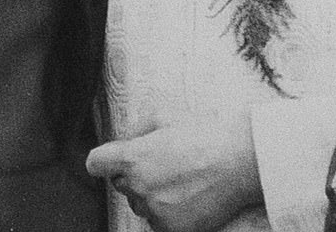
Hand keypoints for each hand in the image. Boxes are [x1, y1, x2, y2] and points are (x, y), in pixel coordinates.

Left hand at [86, 116, 262, 231]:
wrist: (239, 161)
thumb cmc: (204, 133)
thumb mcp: (164, 116)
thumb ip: (137, 130)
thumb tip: (126, 141)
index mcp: (132, 158)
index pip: (96, 163)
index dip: (103, 160)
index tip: (110, 160)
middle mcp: (139, 187)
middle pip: (121, 184)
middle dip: (135, 174)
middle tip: (163, 162)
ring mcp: (155, 211)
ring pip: (141, 204)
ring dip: (151, 194)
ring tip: (179, 178)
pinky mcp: (172, 229)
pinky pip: (159, 222)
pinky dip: (168, 212)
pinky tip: (187, 195)